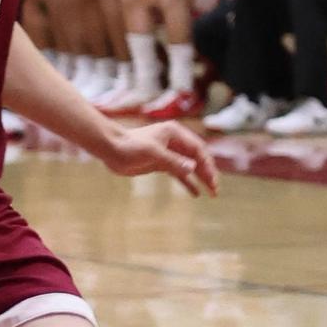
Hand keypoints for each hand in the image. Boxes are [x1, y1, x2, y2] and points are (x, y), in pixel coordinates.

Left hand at [101, 121, 218, 195]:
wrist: (110, 148)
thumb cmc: (130, 146)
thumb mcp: (153, 154)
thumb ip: (174, 161)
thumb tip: (193, 168)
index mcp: (175, 133)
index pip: (198, 149)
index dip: (207, 165)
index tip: (212, 180)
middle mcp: (175, 142)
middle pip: (198, 158)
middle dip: (208, 173)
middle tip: (215, 190)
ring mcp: (169, 153)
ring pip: (191, 167)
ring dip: (201, 179)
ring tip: (212, 193)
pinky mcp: (162, 163)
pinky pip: (179, 173)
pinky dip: (188, 182)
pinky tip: (196, 193)